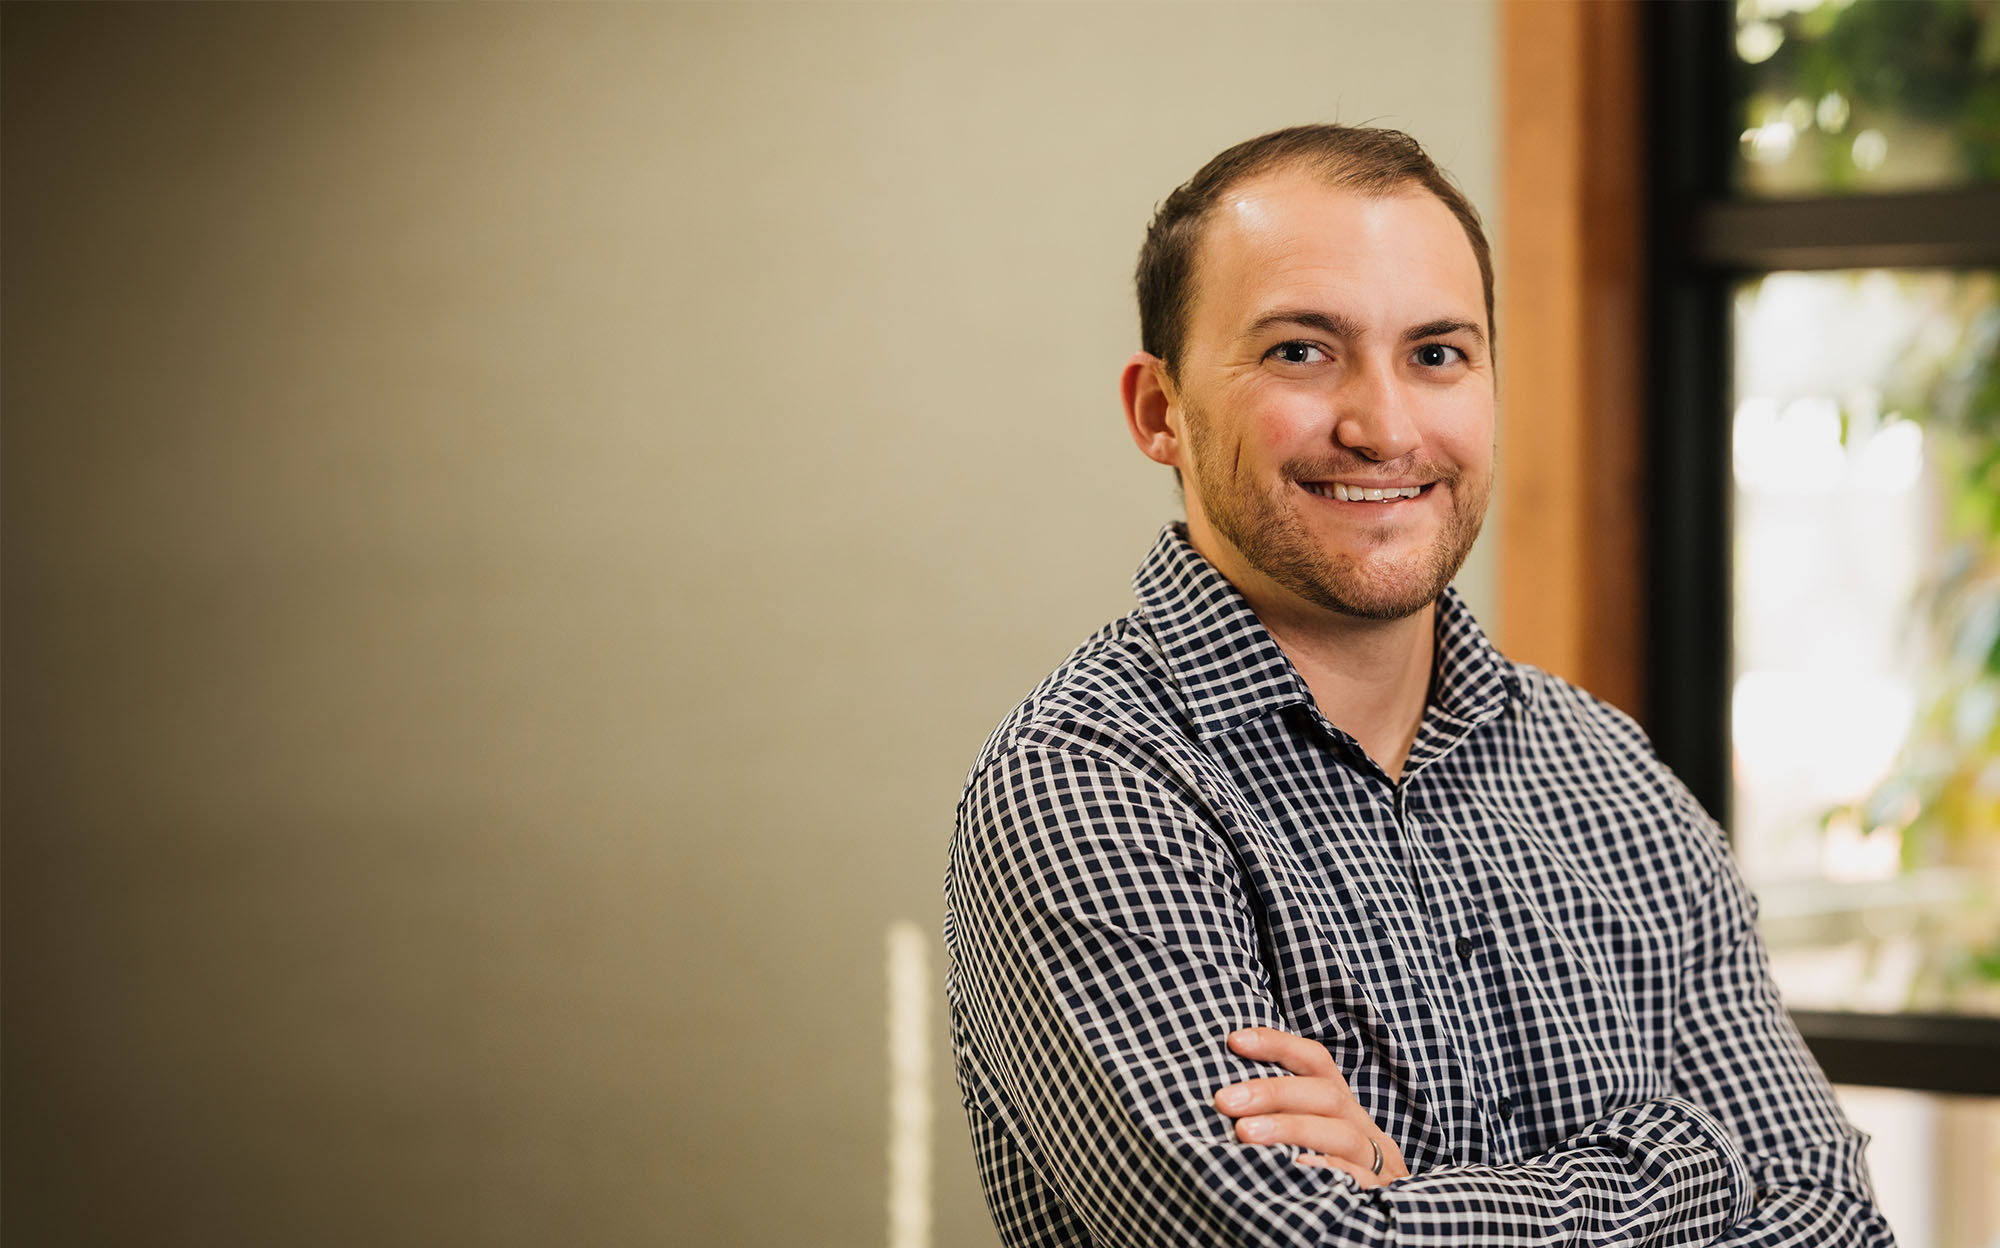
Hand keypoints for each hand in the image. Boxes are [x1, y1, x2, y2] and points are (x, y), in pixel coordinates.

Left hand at [1213, 1027, 1409, 1187]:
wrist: (1384, 1229)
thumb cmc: (1329, 1174)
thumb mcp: (1311, 1138)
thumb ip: (1282, 1115)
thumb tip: (1224, 1097)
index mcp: (1341, 1108)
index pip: (1316, 1062)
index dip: (1278, 1044)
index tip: (1234, 1040)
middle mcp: (1362, 1128)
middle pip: (1326, 1095)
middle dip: (1273, 1092)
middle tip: (1225, 1100)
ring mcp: (1375, 1163)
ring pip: (1342, 1135)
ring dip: (1290, 1128)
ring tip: (1245, 1133)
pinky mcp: (1379, 1196)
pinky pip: (1357, 1180)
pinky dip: (1327, 1171)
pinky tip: (1295, 1167)